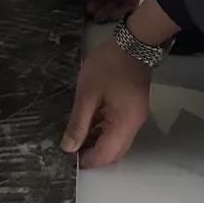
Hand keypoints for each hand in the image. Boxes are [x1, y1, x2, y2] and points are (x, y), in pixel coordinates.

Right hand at [56, 0, 141, 21]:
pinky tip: (114, 15)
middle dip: (99, 11)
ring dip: (109, 13)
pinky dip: (123, 12)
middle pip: (105, 2)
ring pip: (116, 5)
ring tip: (102, 17)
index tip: (85, 11)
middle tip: (94, 16)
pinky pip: (130, 5)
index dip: (90, 4)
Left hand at [62, 39, 150, 168]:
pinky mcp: (133, 108)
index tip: (68, 157)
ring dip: (97, 142)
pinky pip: (118, 128)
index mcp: (124, 124)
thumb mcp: (87, 94)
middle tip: (71, 147)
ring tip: (76, 134)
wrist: (133, 42)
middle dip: (93, 154)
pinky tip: (88, 122)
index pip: (106, 155)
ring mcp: (135, 117)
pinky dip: (103, 130)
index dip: (87, 160)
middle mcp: (133, 126)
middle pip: (114, 153)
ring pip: (116, 142)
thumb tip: (69, 148)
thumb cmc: (107, 66)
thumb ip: (78, 123)